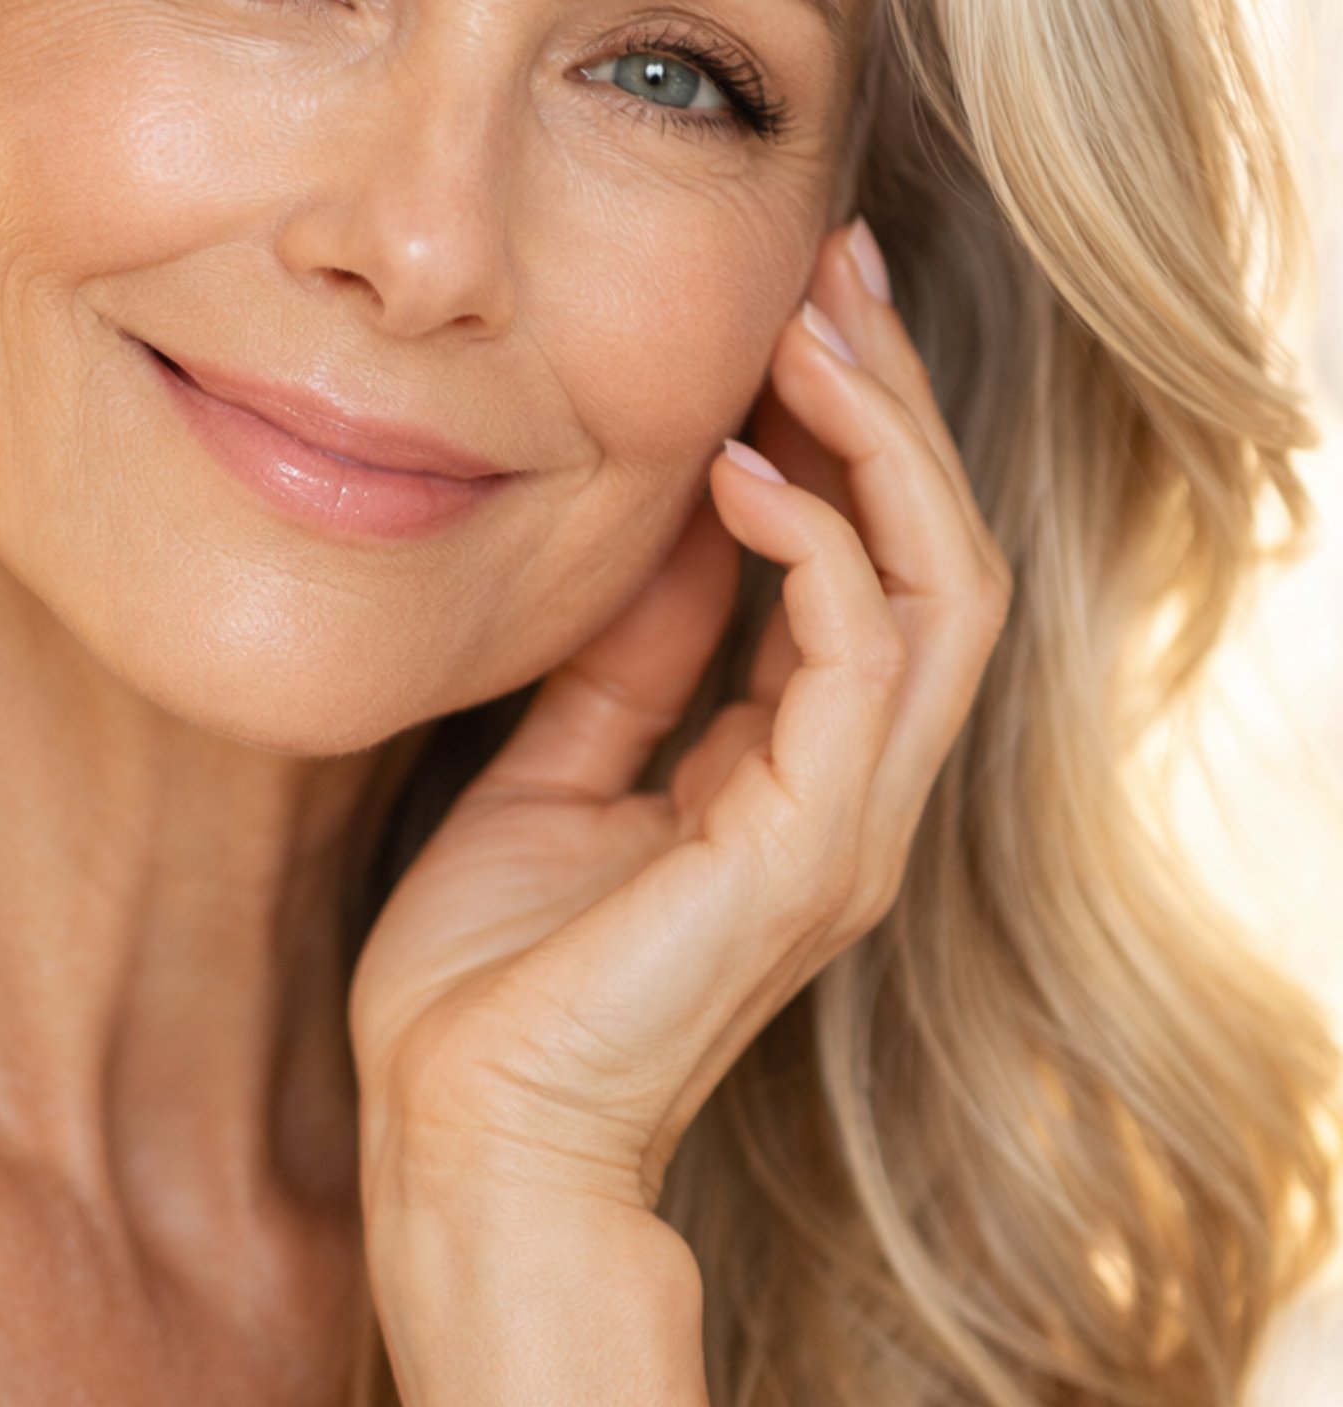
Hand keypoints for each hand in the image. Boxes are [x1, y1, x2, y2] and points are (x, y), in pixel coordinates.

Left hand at [350, 221, 1012, 1240]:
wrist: (462, 1141)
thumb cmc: (488, 985)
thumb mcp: (553, 772)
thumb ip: (631, 660)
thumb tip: (677, 523)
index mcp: (795, 779)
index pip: (875, 573)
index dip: (847, 436)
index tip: (794, 307)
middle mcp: (851, 797)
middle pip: (941, 558)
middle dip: (894, 403)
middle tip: (836, 265)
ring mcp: (847, 827)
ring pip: (943, 592)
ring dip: (884, 446)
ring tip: (809, 329)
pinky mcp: (807, 852)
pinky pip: (862, 660)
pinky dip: (821, 548)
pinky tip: (742, 472)